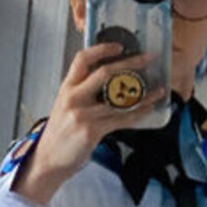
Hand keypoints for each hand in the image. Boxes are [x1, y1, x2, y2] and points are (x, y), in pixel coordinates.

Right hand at [11, 42, 164, 205]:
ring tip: (158, 90)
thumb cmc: (59, 135)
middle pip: (105, 72)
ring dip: (143, 94)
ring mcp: (83, 114)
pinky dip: (138, 113)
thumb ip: (82, 93)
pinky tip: (149, 109)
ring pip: (119, 98)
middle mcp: (74, 98)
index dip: (102, 49)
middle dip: (130, 63)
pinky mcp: (92, 131)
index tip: (119, 46)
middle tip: (147, 59)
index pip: (82, 59)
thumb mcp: (65, 107)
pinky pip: (122, 119)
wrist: (48, 160)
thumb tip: (109, 83)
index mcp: (66, 88)